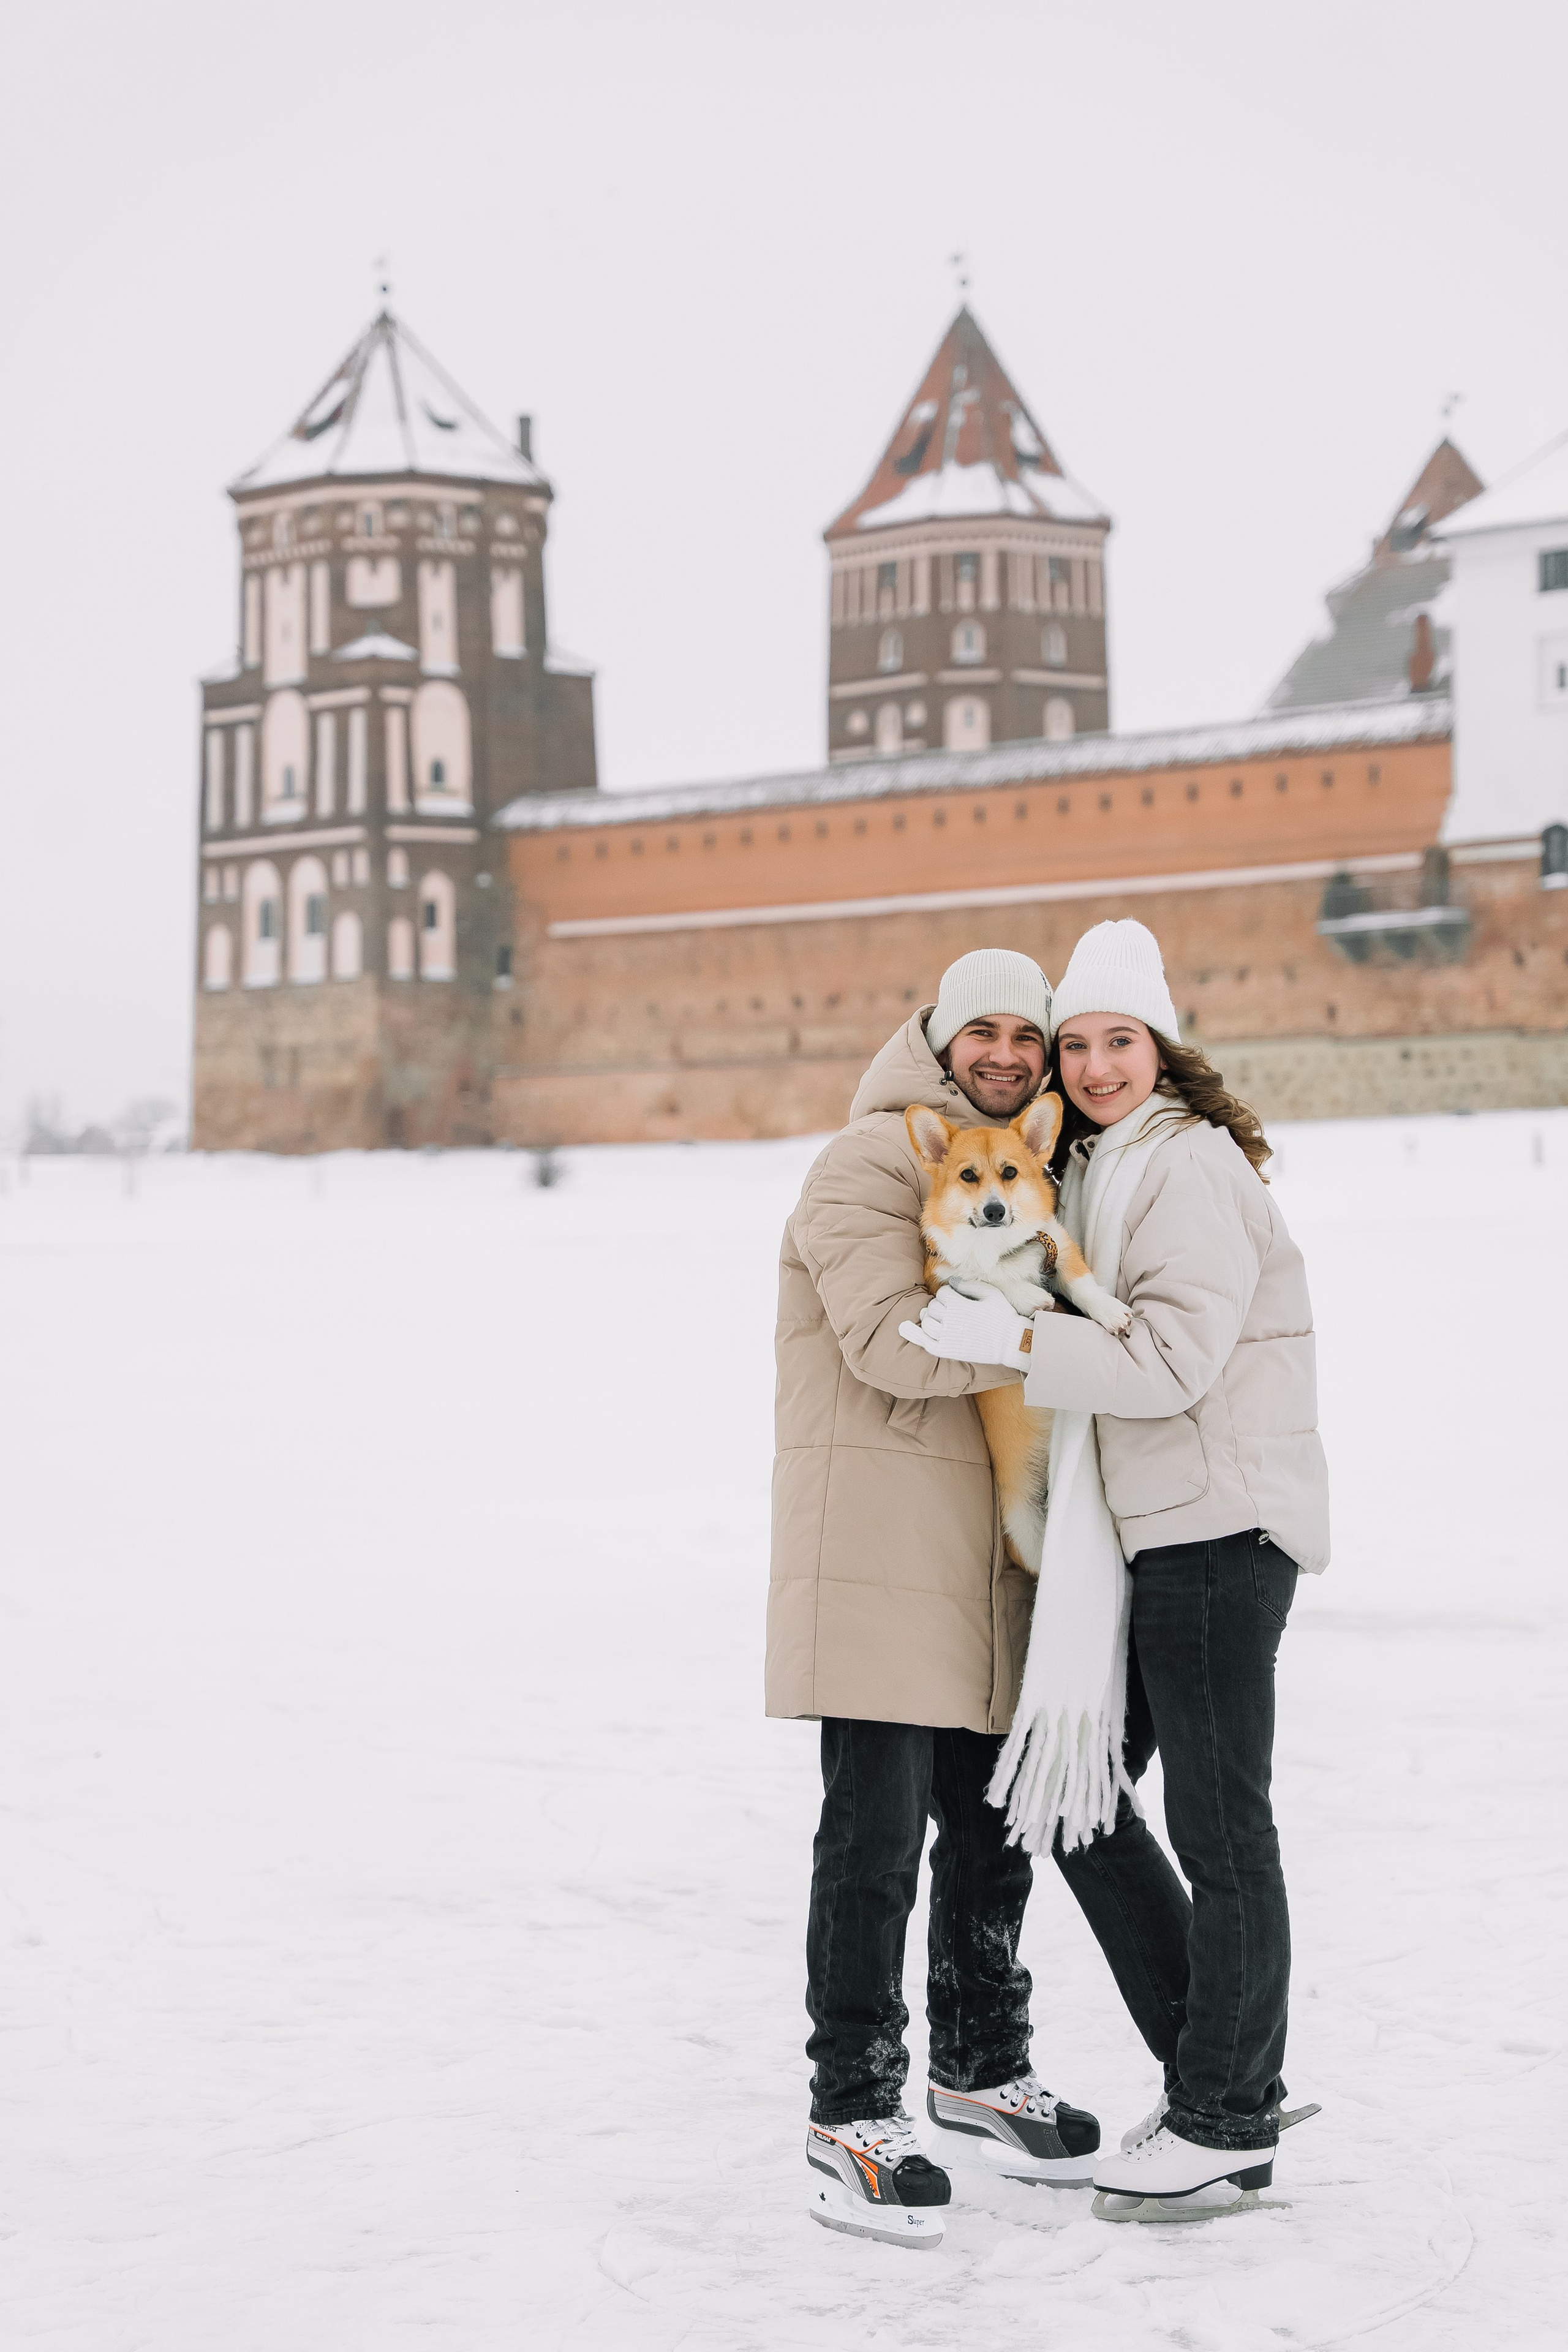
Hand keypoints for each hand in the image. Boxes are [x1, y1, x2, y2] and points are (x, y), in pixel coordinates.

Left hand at [899, 1283, 1031, 1368]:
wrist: (1011, 1343)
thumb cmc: (1003, 1315)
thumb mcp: (990, 1293)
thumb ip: (969, 1285)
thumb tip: (950, 1280)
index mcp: (960, 1304)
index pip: (941, 1293)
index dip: (947, 1294)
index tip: (956, 1299)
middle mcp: (950, 1320)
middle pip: (932, 1307)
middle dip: (939, 1306)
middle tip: (950, 1310)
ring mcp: (947, 1337)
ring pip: (927, 1322)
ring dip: (930, 1318)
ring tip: (939, 1319)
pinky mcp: (946, 1351)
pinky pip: (925, 1342)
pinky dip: (916, 1335)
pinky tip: (905, 1328)